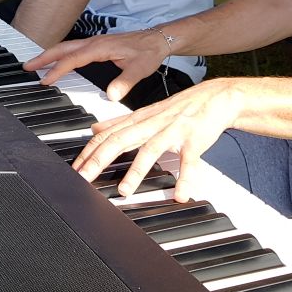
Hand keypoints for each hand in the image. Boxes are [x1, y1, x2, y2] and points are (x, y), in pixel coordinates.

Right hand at [25, 27, 177, 101]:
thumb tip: (112, 95)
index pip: (73, 59)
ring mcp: (94, 43)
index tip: (46, 80)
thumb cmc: (148, 51)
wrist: (157, 40)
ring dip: (49, 55)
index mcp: (100, 47)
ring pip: (66, 47)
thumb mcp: (139, 68)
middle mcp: (93, 43)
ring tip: (35, 65)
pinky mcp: (96, 46)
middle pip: (62, 48)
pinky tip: (58, 63)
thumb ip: (125, 82)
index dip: (58, 69)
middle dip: (43, 57)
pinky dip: (61, 55)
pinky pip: (73, 49)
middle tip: (27, 66)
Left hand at [72, 79, 241, 201]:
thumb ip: (119, 123)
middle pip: (121, 140)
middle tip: (85, 178)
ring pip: (151, 149)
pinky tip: (180, 194)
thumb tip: (94, 128)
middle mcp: (152, 124)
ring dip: (136, 171)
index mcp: (139, 120)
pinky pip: (189, 161)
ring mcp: (173, 131)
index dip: (90, 151)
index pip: (108, 135)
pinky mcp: (194, 140)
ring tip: (124, 190)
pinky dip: (185, 178)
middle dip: (100, 159)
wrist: (215, 96)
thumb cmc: (180, 107)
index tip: (75, 168)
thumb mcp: (146, 113)